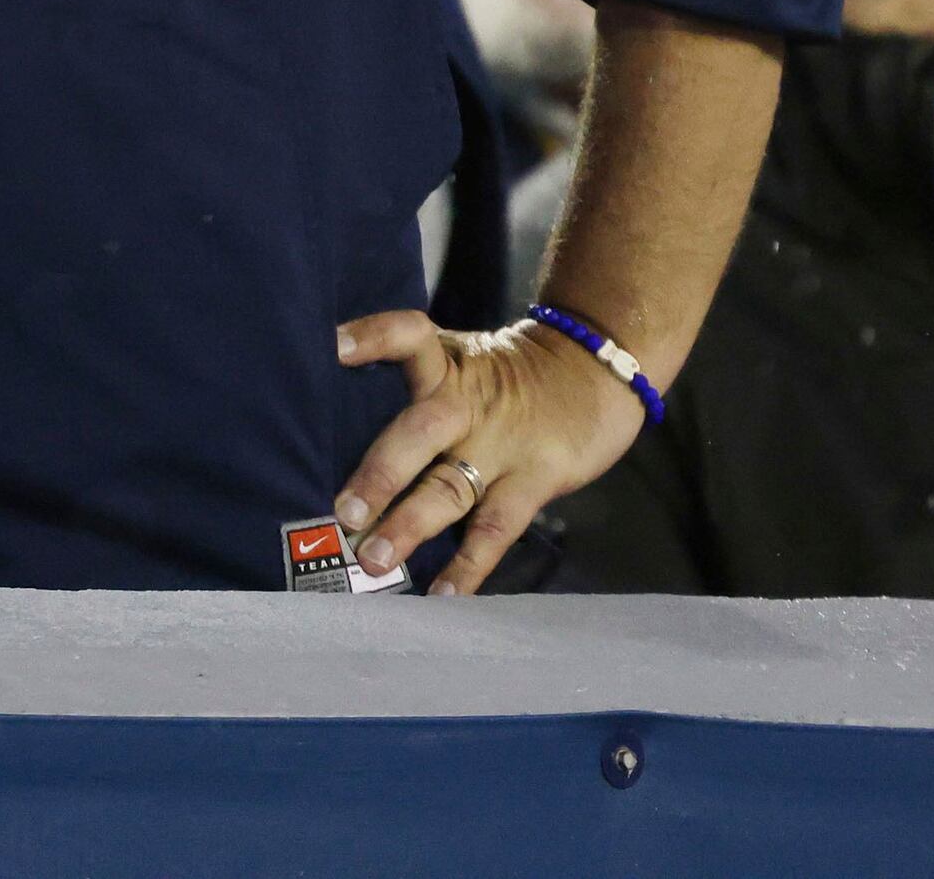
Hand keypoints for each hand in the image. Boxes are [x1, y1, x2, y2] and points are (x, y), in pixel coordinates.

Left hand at [329, 308, 645, 593]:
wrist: (599, 369)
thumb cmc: (515, 372)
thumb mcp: (467, 359)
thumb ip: (419, 384)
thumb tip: (340, 425)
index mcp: (448, 364)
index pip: (409, 336)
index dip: (373, 336)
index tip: (334, 347)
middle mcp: (468, 403)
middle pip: (419, 431)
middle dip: (380, 472)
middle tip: (343, 511)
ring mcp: (502, 445)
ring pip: (450, 487)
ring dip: (411, 526)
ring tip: (374, 561)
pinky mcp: (535, 479)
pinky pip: (495, 528)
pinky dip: (468, 566)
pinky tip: (441, 596)